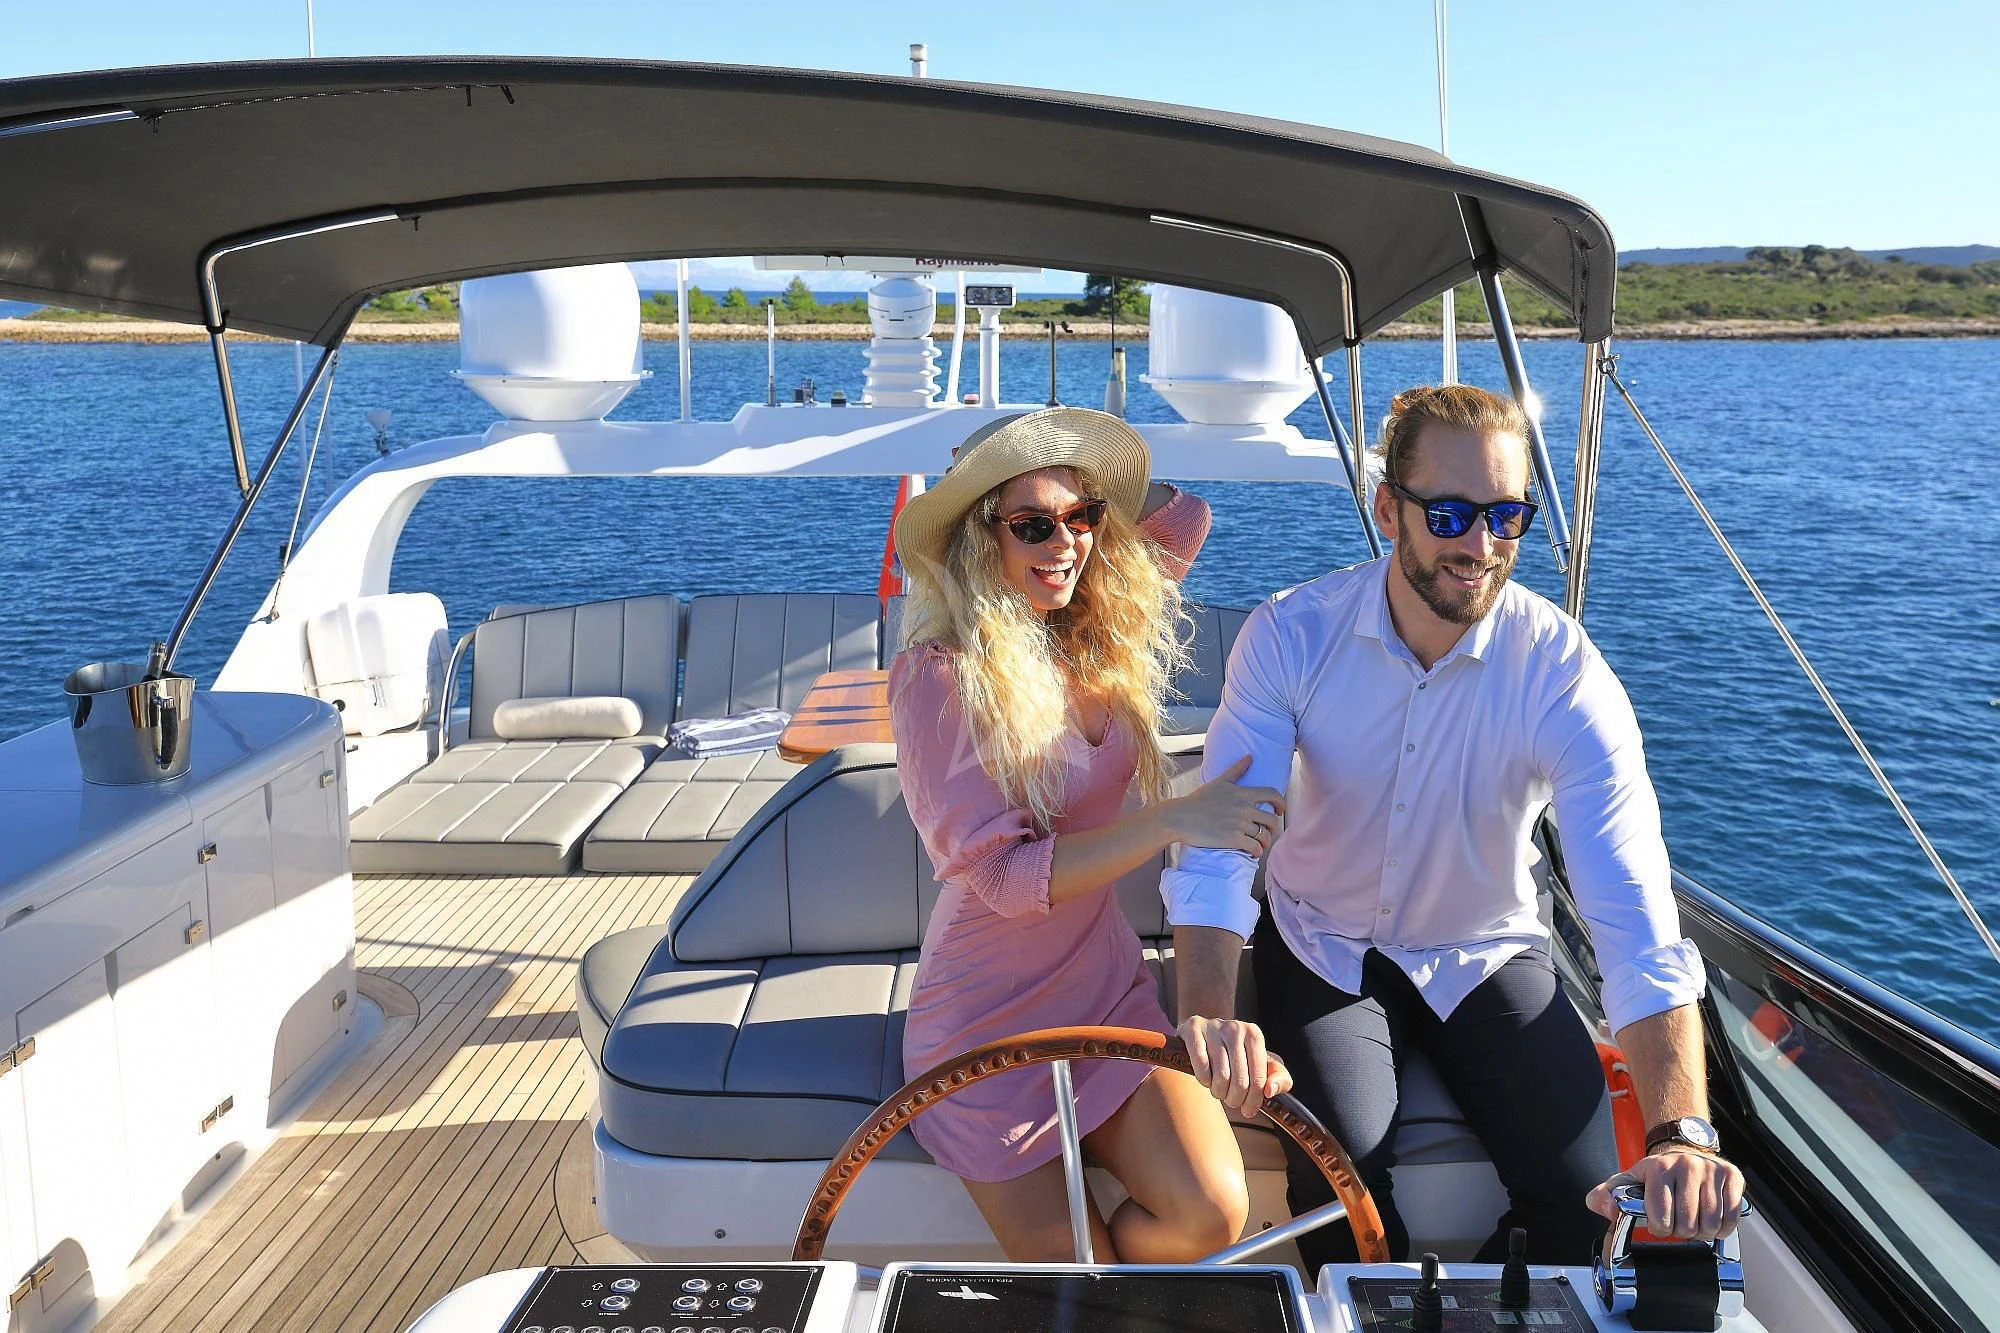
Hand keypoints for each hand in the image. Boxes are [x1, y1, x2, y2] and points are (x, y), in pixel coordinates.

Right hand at [1166, 756, 1283, 854]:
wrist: (1181, 818)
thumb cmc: (1198, 800)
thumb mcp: (1218, 782)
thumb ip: (1236, 770)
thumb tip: (1249, 757)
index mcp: (1242, 794)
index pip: (1272, 795)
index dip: (1281, 803)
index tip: (1279, 810)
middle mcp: (1244, 808)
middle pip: (1272, 820)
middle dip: (1273, 828)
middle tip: (1268, 832)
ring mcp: (1240, 824)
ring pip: (1264, 836)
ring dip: (1265, 842)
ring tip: (1260, 845)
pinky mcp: (1234, 839)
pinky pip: (1255, 847)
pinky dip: (1257, 852)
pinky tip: (1253, 852)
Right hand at [1176, 1014, 1291, 1116]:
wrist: (1209, 1029)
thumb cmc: (1240, 1053)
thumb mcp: (1264, 1063)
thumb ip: (1279, 1078)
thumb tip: (1270, 1091)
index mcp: (1254, 1035)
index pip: (1258, 1079)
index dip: (1253, 1101)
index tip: (1248, 1111)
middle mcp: (1235, 1028)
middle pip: (1239, 1081)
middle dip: (1235, 1099)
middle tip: (1231, 1101)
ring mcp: (1213, 1027)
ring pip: (1220, 1076)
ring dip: (1218, 1092)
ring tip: (1219, 1091)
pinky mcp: (1192, 1029)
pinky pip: (1200, 1065)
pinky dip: (1203, 1080)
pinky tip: (1206, 1080)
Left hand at [1587, 1149, 1745, 1240]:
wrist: (1684, 1149)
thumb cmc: (1656, 1173)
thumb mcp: (1626, 1181)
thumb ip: (1604, 1196)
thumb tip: (1608, 1209)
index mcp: (1657, 1169)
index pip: (1660, 1218)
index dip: (1660, 1229)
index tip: (1660, 1224)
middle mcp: (1686, 1166)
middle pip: (1688, 1224)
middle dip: (1682, 1232)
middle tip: (1679, 1224)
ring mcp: (1711, 1170)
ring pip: (1711, 1222)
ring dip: (1704, 1232)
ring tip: (1695, 1223)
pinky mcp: (1731, 1175)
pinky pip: (1732, 1216)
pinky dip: (1724, 1227)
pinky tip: (1713, 1220)